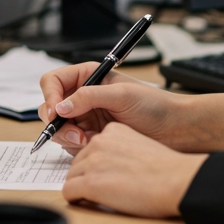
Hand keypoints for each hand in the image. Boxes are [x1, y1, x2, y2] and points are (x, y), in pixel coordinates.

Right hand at [38, 63, 174, 153]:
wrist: (173, 130)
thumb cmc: (154, 105)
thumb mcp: (121, 95)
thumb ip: (89, 97)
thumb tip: (61, 106)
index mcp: (88, 76)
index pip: (53, 81)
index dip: (49, 96)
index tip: (55, 113)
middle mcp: (83, 96)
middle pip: (50, 107)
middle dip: (58, 122)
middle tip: (75, 134)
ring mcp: (85, 117)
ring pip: (58, 128)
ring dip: (68, 137)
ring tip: (88, 140)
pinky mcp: (90, 136)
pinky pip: (70, 143)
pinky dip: (77, 146)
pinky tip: (95, 144)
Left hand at [63, 122, 206, 217]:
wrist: (175, 180)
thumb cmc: (166, 168)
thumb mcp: (139, 145)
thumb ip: (121, 147)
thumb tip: (112, 162)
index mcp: (113, 131)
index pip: (91, 147)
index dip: (94, 163)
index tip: (103, 173)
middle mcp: (99, 142)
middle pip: (78, 161)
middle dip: (85, 175)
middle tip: (101, 188)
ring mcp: (93, 161)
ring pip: (72, 176)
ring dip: (81, 187)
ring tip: (99, 196)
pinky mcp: (90, 182)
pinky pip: (69, 191)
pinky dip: (76, 198)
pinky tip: (88, 201)